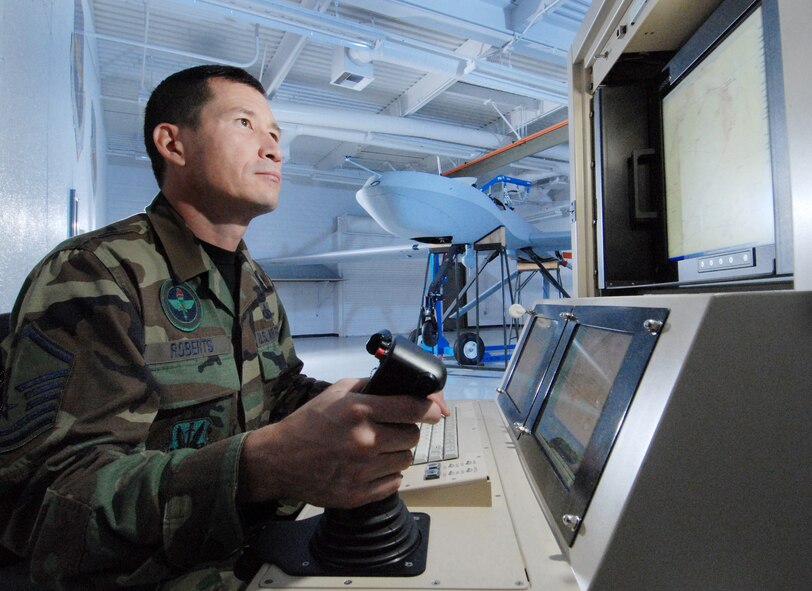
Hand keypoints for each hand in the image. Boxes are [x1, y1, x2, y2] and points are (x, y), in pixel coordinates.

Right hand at [238, 378, 445, 508]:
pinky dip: (388, 474)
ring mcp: (362, 470)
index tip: (435, 411)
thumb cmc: (308, 422)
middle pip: (412, 437)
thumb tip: (403, 387)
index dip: (430, 409)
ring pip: (406, 460)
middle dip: (406, 431)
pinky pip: (394, 483)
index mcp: (360, 411)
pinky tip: (372, 467)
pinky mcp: (358, 494)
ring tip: (379, 449)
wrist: (279, 460)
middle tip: (390, 430)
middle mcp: (365, 440)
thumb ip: (369, 387)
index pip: (413, 409)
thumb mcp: (335, 392)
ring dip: (397, 453)